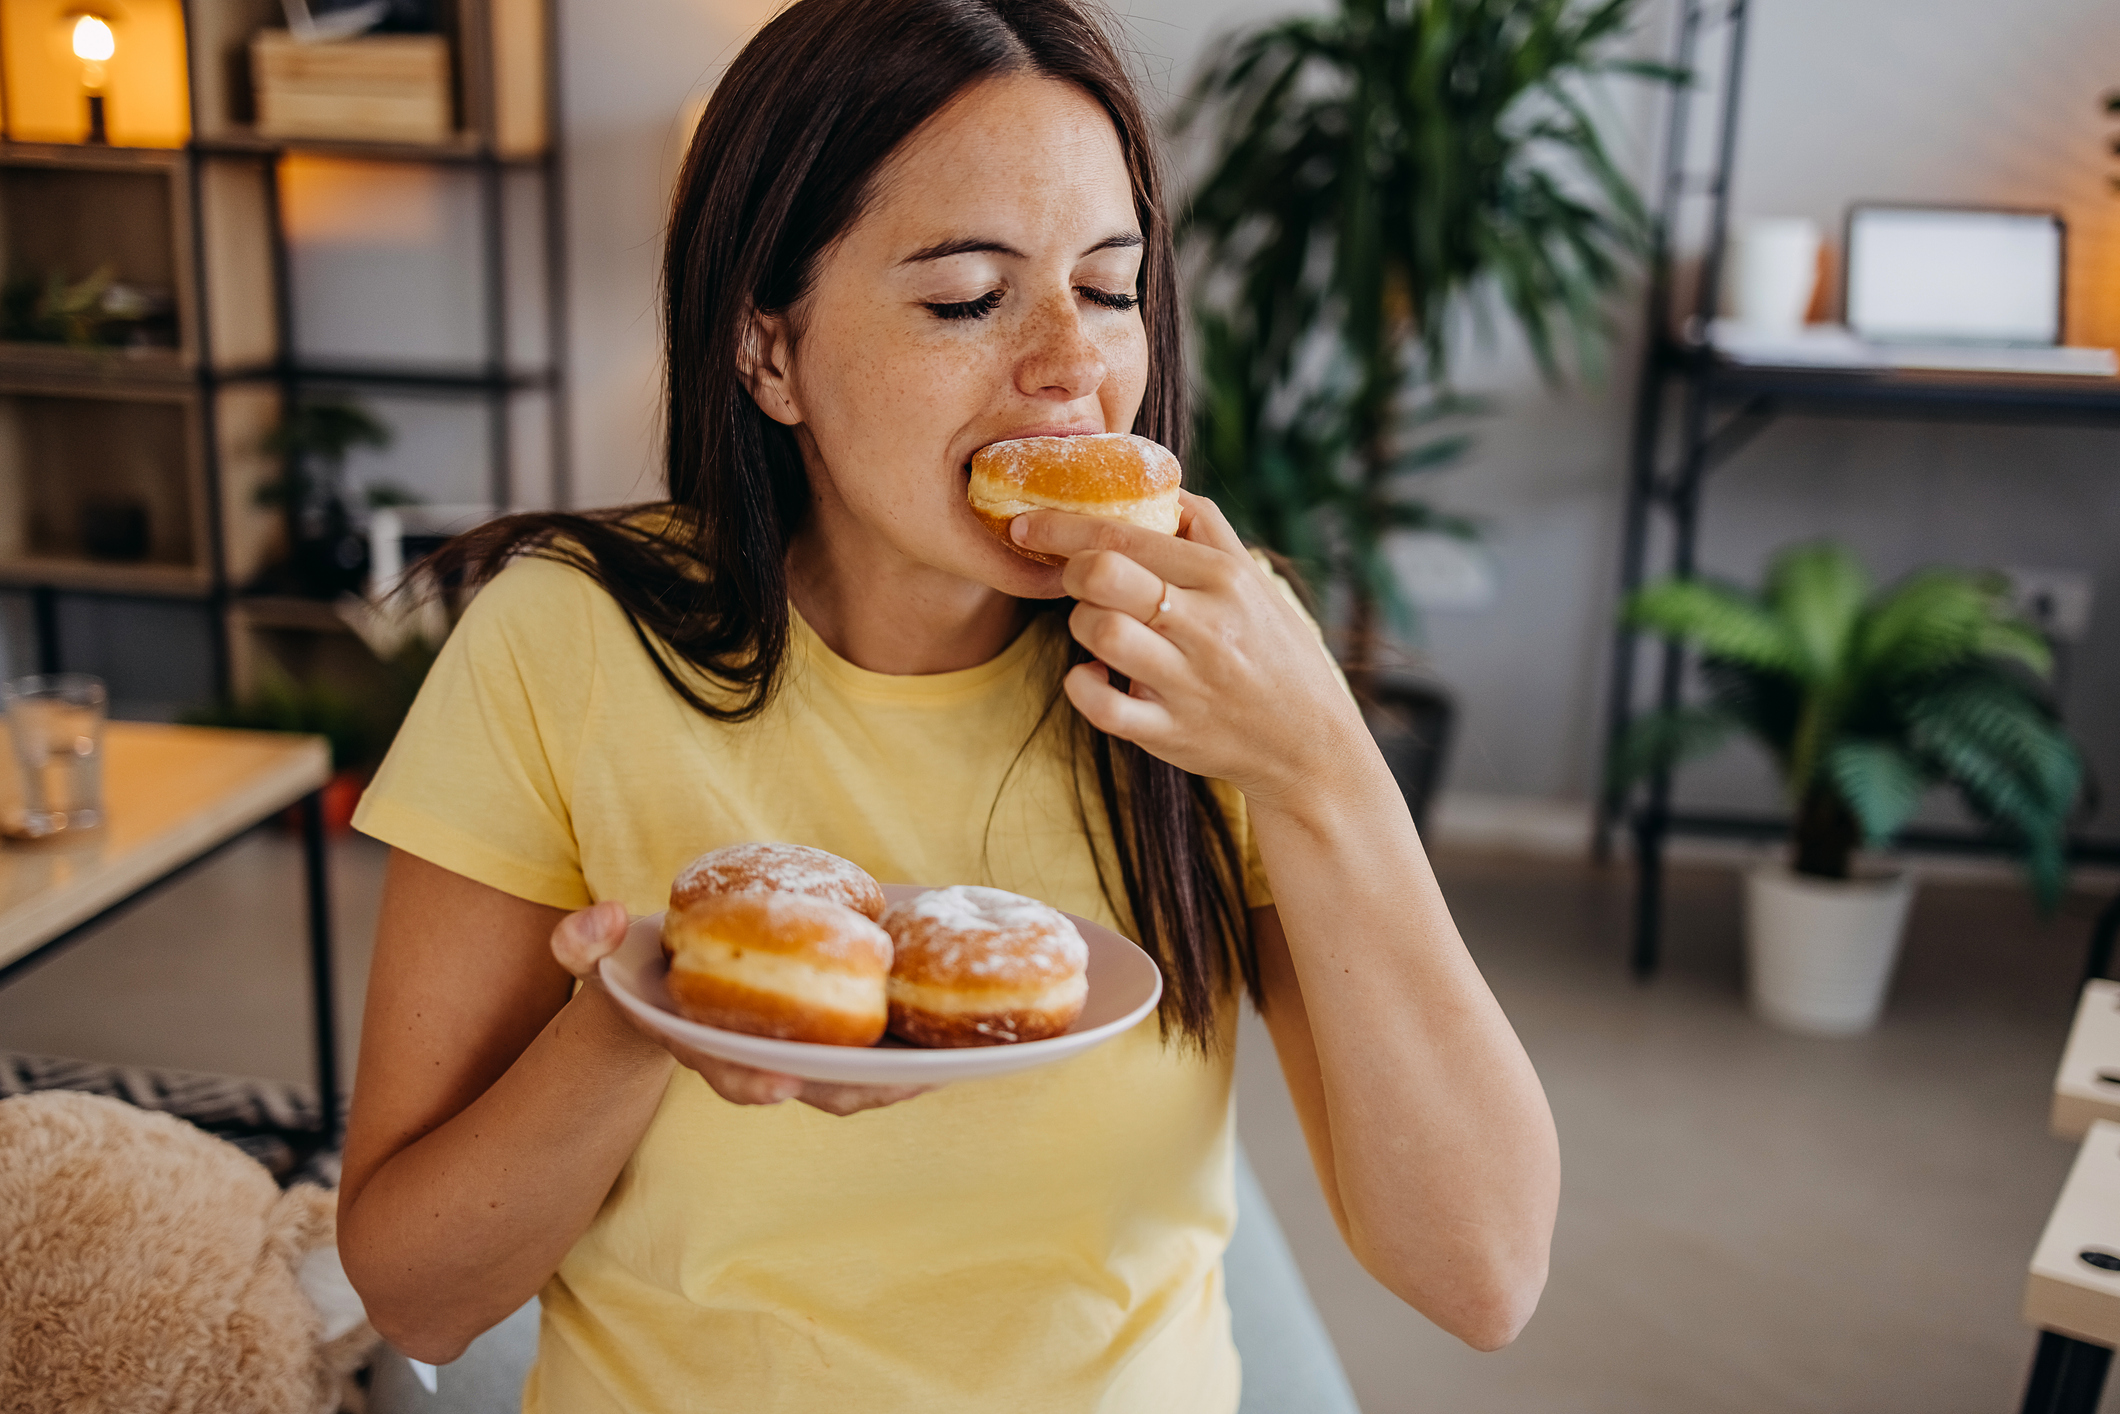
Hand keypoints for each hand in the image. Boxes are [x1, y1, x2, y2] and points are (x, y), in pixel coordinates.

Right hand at [549, 901, 931, 1116]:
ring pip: (856, 1080)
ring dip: (901, 1077)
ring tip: (946, 1064)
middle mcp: (757, 1062)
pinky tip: (960, 1042)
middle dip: (851, 1086)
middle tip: (894, 1078)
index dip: (750, 1080)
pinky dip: (918, 1053)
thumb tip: (597, 920)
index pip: (727, 1071)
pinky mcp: (838, 1040)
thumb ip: (583, 943)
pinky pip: (882, 1056)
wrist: (676, 979)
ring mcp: (800, 1057)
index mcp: (703, 1046)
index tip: (773, 1081)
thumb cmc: (642, 968)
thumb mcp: (603, 956)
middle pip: (809, 1087)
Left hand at [1010, 491, 1370, 806]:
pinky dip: (1082, 685)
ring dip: (1079, 623)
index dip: (1063, 525)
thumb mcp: (1255, 581)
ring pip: (1098, 631)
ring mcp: (1186, 682)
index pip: (1126, 534)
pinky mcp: (1169, 732)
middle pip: (1104, 574)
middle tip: (1072, 578)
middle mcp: (1206, 626)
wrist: (1311, 745)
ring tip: (1096, 626)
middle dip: (1069, 568)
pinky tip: (1094, 675)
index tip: (1029, 522)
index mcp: (1224, 578)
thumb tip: (1156, 487)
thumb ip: (1206, 530)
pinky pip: (1101, 705)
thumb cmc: (1276, 653)